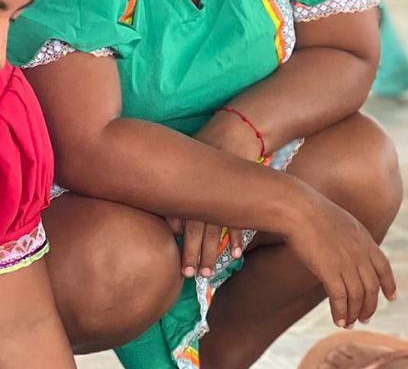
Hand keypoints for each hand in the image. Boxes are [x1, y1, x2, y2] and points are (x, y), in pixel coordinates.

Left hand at [167, 110, 262, 277]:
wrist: (235, 131)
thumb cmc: (206, 147)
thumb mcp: (185, 165)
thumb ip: (174, 191)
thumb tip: (167, 222)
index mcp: (185, 189)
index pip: (177, 224)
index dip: (176, 245)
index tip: (175, 265)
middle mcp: (201, 196)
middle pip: (194, 233)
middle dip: (191, 255)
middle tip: (189, 276)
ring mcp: (222, 197)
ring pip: (214, 231)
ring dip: (211, 254)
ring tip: (209, 273)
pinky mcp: (241, 195)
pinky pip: (238, 221)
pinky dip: (236, 238)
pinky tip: (236, 255)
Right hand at [284, 192, 396, 327]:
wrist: (299, 209)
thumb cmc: (312, 212)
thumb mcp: (341, 222)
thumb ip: (349, 238)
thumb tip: (345, 249)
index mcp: (365, 239)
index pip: (384, 266)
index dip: (389, 284)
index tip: (392, 297)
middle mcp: (360, 252)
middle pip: (372, 286)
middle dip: (370, 305)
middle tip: (365, 318)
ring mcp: (347, 262)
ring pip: (358, 295)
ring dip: (354, 313)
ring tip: (349, 323)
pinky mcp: (330, 270)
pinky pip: (340, 298)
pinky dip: (341, 312)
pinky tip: (338, 321)